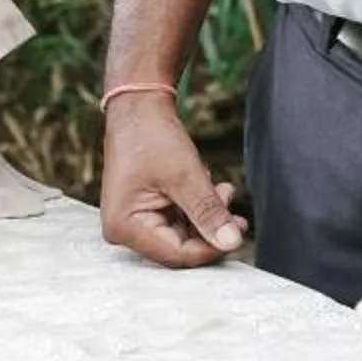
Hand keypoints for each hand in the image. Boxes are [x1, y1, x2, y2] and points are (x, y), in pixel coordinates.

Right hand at [100, 93, 245, 267]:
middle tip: (235, 211)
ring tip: (223, 190)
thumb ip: (208, 212)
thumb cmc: (151, 136)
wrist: (138, 106)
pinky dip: (196, 207)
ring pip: (181, 232)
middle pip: (178, 246)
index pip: (176, 254)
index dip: (210, 247)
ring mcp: (132, 220)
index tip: (238, 233)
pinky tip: (208, 187)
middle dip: (209, 228)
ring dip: (206, 215)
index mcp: (124, 227)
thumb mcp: (185, 176)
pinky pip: (176, 219)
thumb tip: (232, 243)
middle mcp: (123, 229)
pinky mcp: (143, 210)